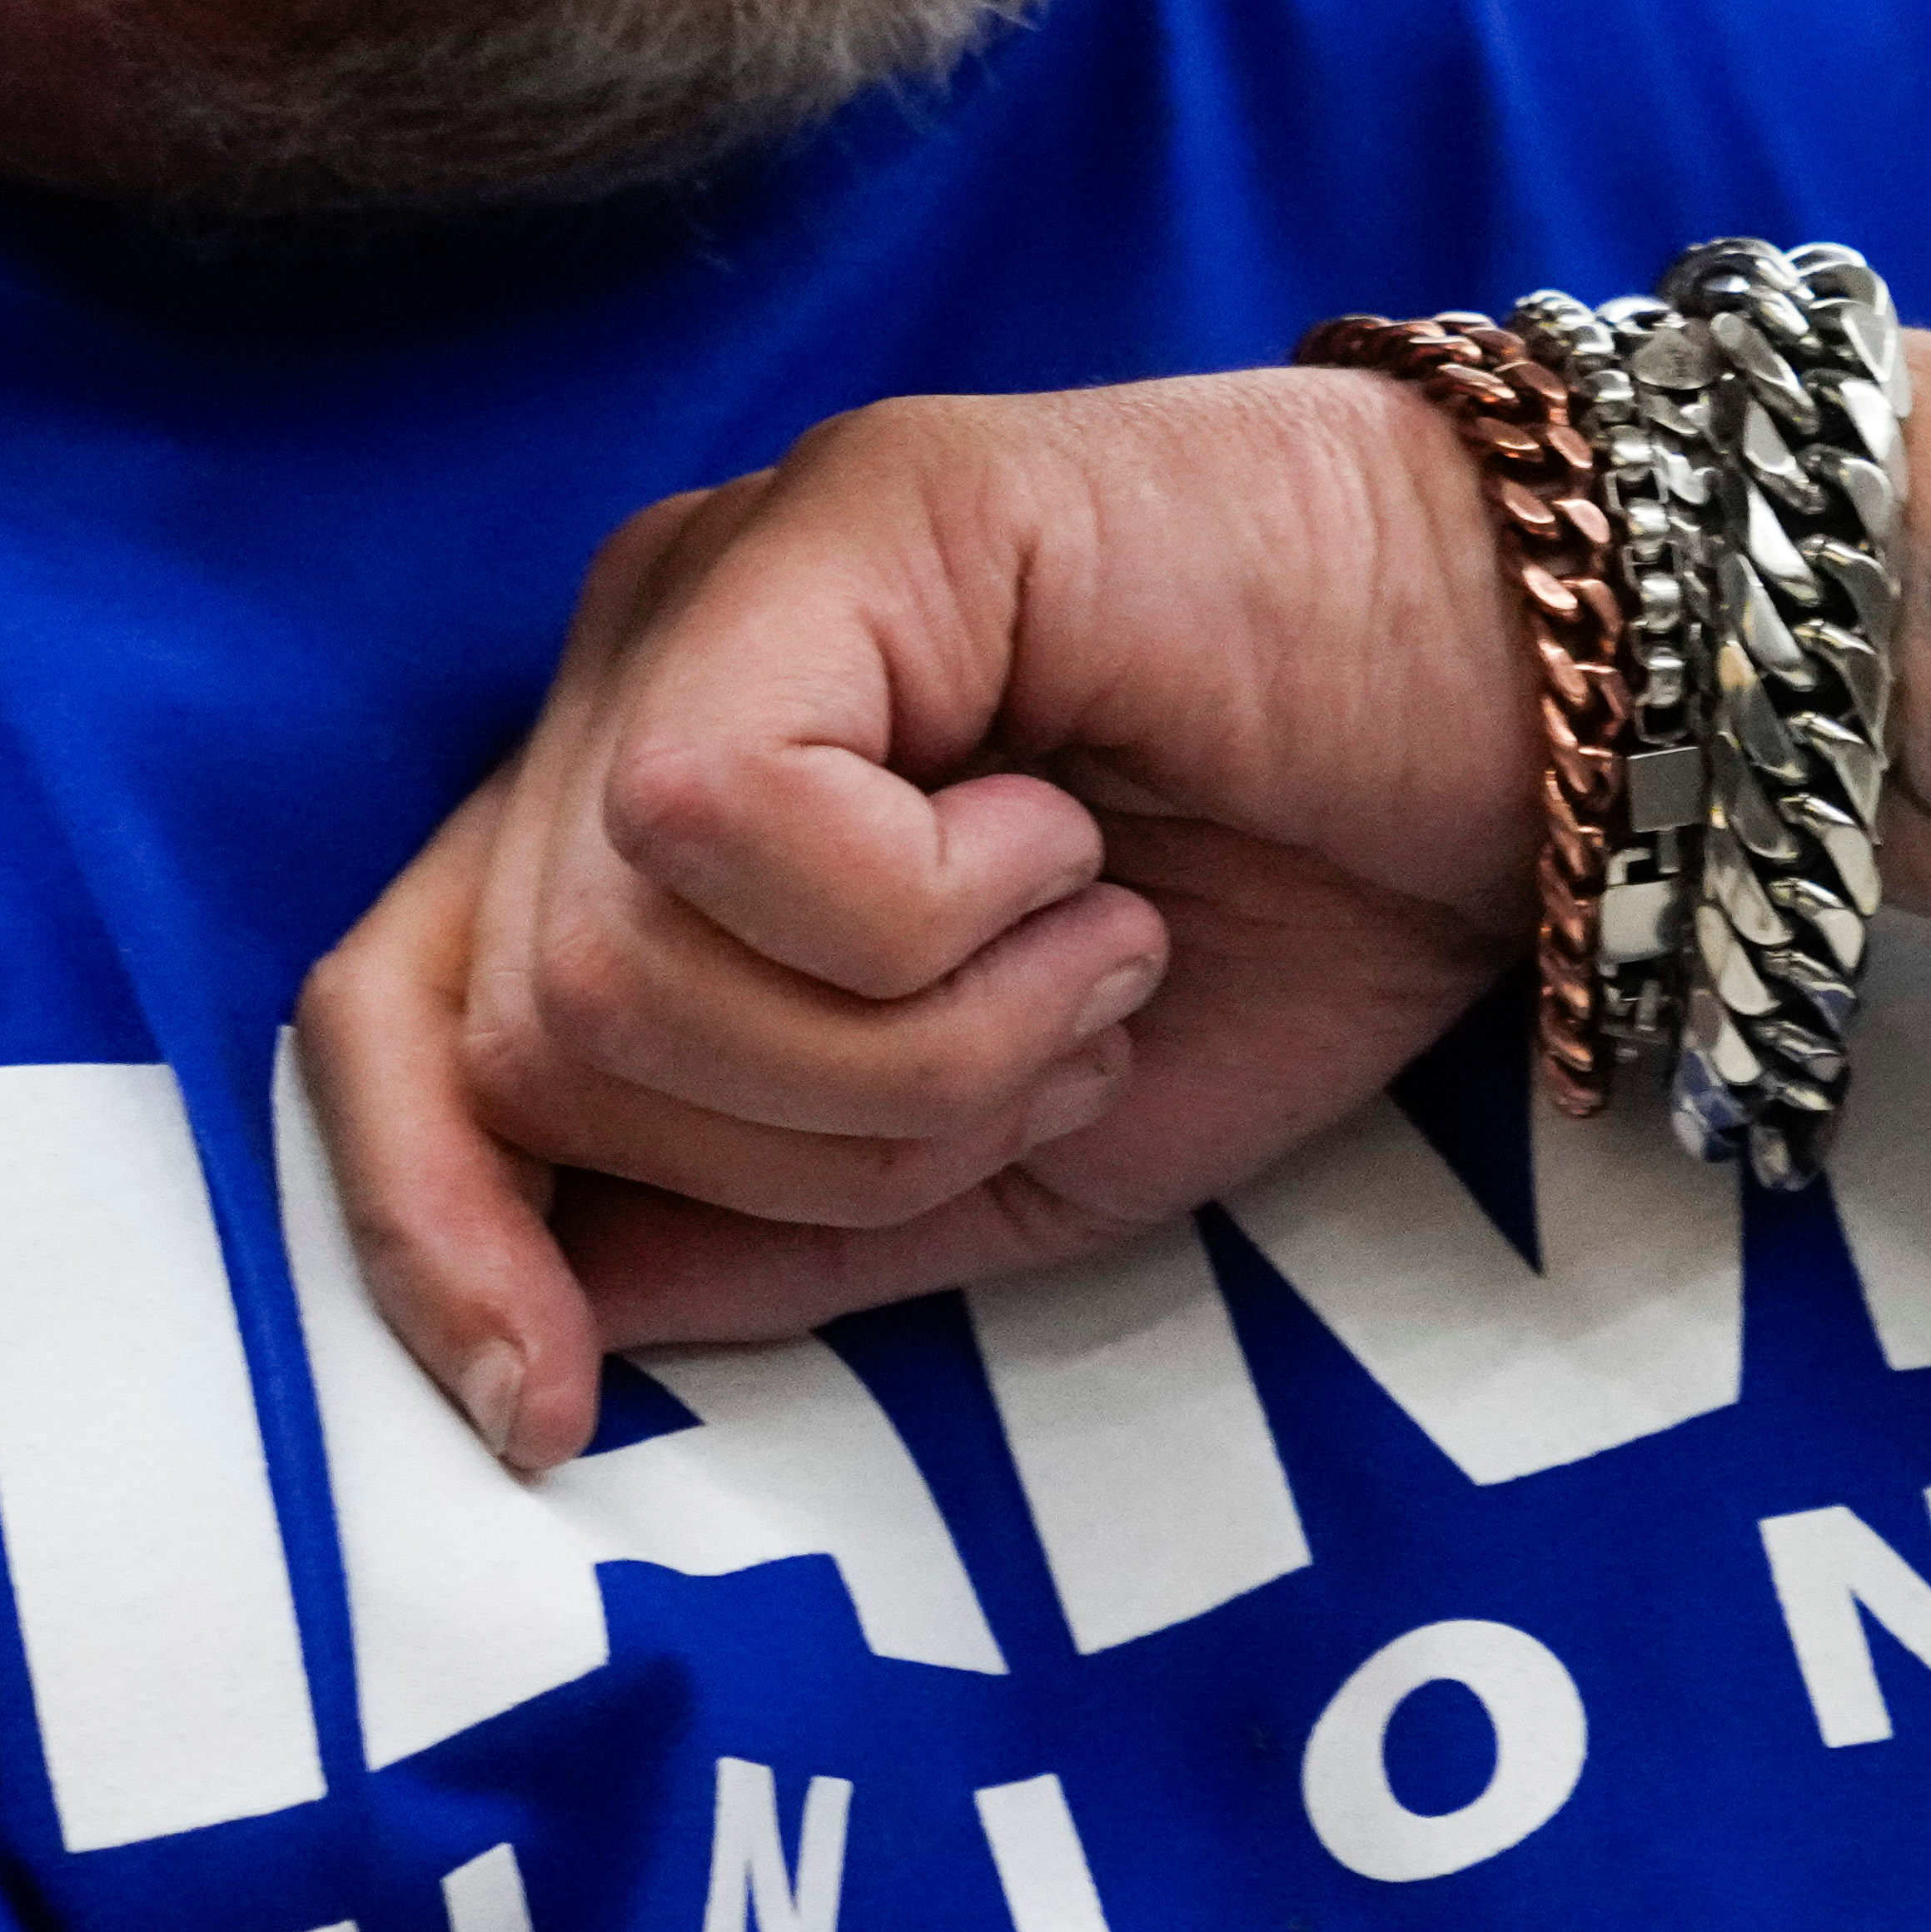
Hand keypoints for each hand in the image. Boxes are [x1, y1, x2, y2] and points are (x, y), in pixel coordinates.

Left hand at [298, 372, 1538, 1460]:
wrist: (1537, 732)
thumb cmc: (1292, 920)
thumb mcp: (1011, 1162)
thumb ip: (779, 1231)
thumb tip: (574, 1307)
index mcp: (649, 825)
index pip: (394, 1027)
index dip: (429, 1234)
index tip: (547, 1416)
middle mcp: (636, 680)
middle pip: (516, 1037)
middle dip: (805, 1149)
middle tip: (1052, 1061)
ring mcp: (718, 581)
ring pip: (604, 963)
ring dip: (899, 1047)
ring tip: (1091, 956)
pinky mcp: (833, 515)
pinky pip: (711, 819)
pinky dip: (924, 921)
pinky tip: (1077, 852)